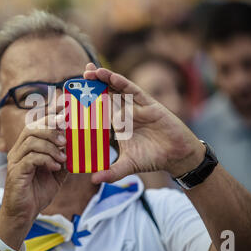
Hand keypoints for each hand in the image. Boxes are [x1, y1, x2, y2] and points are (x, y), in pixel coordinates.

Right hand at [0, 115, 67, 226]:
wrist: (23, 215)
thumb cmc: (37, 192)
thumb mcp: (56, 174)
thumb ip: (64, 159)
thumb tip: (78, 149)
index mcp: (27, 147)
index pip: (36, 124)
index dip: (50, 114)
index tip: (65, 108)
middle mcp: (19, 150)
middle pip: (32, 128)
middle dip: (51, 129)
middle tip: (66, 139)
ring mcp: (15, 161)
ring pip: (32, 142)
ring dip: (51, 147)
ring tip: (63, 157)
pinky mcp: (16, 172)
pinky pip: (31, 159)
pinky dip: (46, 160)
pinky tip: (56, 167)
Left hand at [83, 64, 204, 183]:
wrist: (176, 156)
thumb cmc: (152, 158)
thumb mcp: (128, 165)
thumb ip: (111, 172)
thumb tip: (93, 180)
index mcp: (117, 125)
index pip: (99, 110)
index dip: (88, 102)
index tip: (73, 95)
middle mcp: (125, 113)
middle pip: (107, 95)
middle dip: (94, 85)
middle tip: (80, 76)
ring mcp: (136, 107)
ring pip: (118, 89)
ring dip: (105, 79)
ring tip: (92, 71)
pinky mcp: (148, 104)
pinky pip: (133, 91)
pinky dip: (122, 83)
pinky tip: (111, 76)